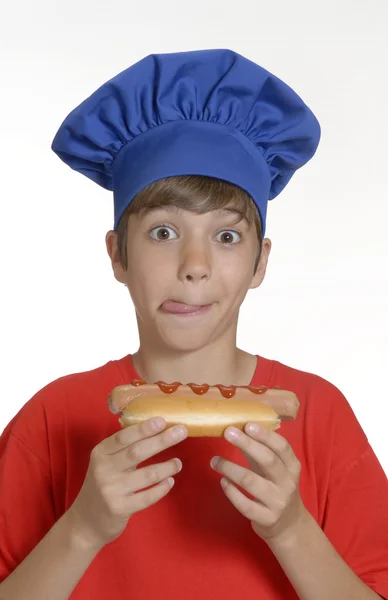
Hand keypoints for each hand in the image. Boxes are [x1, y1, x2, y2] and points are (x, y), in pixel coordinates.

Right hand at [66, 418, 187, 550]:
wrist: (85, 522)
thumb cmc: (102, 485)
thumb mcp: (105, 463)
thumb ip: (123, 449)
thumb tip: (155, 429)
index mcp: (100, 453)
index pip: (123, 437)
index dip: (144, 428)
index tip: (162, 420)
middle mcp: (103, 469)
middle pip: (137, 452)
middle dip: (161, 440)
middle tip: (181, 432)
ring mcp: (111, 490)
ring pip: (147, 475)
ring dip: (167, 467)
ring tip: (178, 463)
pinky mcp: (120, 508)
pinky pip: (147, 497)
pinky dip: (161, 488)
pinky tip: (170, 482)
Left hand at [210, 423, 307, 543]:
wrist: (289, 525)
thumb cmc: (277, 487)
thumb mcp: (275, 469)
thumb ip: (261, 450)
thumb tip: (238, 427)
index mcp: (292, 466)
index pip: (282, 446)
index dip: (265, 435)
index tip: (247, 424)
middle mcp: (287, 483)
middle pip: (267, 460)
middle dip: (247, 444)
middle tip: (227, 432)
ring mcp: (277, 502)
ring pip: (251, 481)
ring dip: (230, 468)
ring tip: (214, 460)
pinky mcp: (266, 518)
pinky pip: (244, 504)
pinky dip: (231, 491)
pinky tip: (222, 481)